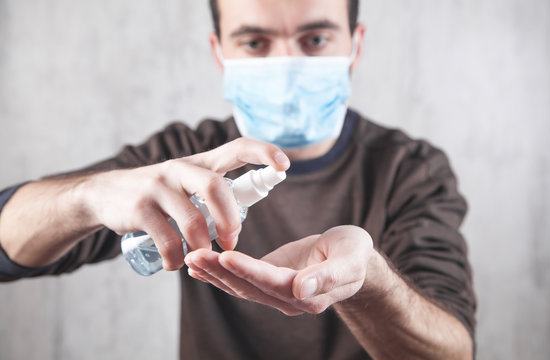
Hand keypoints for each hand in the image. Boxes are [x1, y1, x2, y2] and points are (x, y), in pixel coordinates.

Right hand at [84, 138, 289, 269]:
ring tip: (200, 258)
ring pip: (193, 221)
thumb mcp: (185, 182)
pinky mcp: (140, 208)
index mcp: (200, 162)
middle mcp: (180, 169)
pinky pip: (168, 241)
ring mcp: (158, 187)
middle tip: (230, 243)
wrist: (104, 194)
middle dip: (229, 221)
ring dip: (202, 249)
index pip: (236, 147)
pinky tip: (175, 264)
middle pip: (215, 187)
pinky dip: (177, 260)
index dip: (263, 152)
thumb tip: (239, 219)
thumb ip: (211, 192)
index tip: (285, 165)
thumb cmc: (158, 193)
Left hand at [185, 225, 373, 314]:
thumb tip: (300, 288)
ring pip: (241, 287)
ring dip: (215, 274)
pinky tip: (200, 268)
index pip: (273, 283)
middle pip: (250, 287)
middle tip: (195, 255)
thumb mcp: (350, 259)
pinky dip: (220, 275)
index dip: (249, 271)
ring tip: (191, 259)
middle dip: (221, 272)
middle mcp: (289, 299)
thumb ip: (327, 276)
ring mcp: (277, 293)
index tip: (225, 257)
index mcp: (309, 295)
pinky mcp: (269, 281)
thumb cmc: (353, 254)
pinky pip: (242, 281)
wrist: (351, 257)